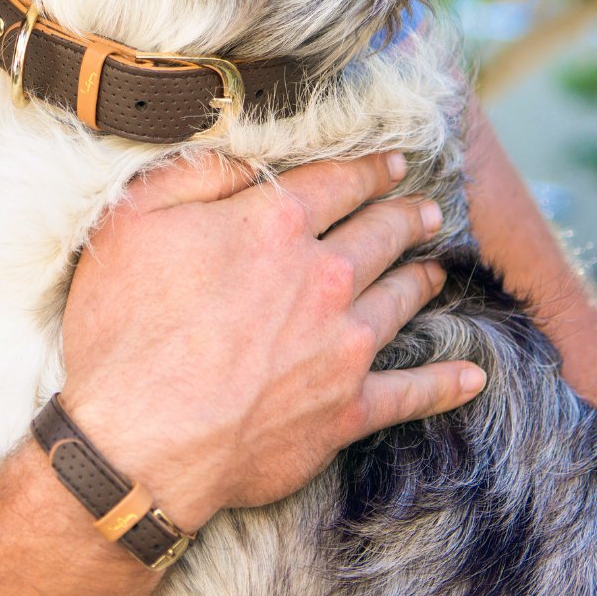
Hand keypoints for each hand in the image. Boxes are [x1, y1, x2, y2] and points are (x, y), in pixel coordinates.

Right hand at [59, 152, 486, 530]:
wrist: (139, 438)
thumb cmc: (126, 325)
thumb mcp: (133, 220)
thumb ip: (195, 174)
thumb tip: (245, 157)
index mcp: (273, 226)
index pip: (337, 183)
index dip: (369, 169)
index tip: (393, 163)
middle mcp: (322, 277)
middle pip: (379, 234)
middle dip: (406, 217)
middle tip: (426, 211)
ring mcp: (341, 345)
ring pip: (399, 299)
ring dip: (423, 279)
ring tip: (436, 269)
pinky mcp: (346, 408)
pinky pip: (412, 393)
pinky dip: (445, 384)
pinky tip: (471, 377)